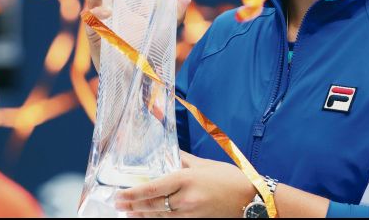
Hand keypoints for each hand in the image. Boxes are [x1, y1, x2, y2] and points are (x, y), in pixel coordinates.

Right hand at [84, 0, 191, 69]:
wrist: (142, 76)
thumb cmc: (150, 52)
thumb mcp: (164, 30)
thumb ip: (174, 14)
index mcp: (123, 6)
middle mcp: (109, 12)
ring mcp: (100, 25)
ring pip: (90, 2)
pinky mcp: (95, 38)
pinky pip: (89, 22)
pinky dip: (97, 15)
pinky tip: (107, 13)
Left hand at [115, 151, 256, 217]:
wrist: (250, 199)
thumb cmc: (230, 179)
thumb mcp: (205, 164)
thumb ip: (185, 160)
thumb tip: (171, 153)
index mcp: (186, 180)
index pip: (153, 188)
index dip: (133, 193)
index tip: (120, 194)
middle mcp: (185, 199)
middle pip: (152, 205)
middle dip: (132, 206)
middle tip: (118, 205)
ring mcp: (189, 214)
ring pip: (158, 217)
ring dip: (141, 215)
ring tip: (128, 213)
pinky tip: (148, 219)